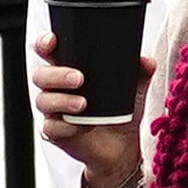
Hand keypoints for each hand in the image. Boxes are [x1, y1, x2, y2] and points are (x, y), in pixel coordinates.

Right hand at [30, 36, 139, 187]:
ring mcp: (53, 111)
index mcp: (69, 69)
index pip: (48, 52)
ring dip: (62, 100)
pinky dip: (66, 127)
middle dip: (57, 75)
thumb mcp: (134, 88)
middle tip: (79, 78)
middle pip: (41, 75)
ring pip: (43, 101)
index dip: (44, 44)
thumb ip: (140, 71)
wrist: (121, 146)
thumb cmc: (119, 109)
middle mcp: (56, 88)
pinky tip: (82, 126)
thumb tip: (146, 61)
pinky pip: (51, 128)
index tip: (53, 42)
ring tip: (83, 103)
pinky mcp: (55, 133)